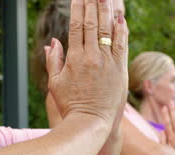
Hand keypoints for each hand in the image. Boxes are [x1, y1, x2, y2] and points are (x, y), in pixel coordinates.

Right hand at [44, 0, 128, 129]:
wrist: (91, 122)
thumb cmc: (70, 104)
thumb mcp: (54, 83)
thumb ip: (53, 61)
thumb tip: (52, 42)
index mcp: (74, 58)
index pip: (76, 27)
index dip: (78, 9)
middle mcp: (92, 56)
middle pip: (93, 24)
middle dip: (93, 4)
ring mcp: (108, 62)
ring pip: (108, 30)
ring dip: (107, 12)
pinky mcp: (120, 69)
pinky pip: (121, 45)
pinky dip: (121, 31)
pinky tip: (121, 19)